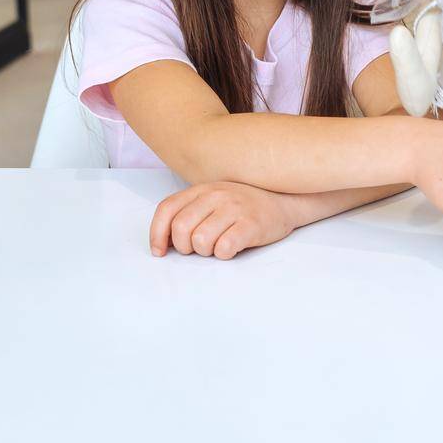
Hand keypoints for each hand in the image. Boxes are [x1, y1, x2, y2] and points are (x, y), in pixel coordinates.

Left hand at [150, 181, 297, 259]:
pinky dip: (225, 254)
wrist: (286, 201)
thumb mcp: (214, 200)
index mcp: (202, 189)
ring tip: (219, 245)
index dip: (157, 234)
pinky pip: (224, 248)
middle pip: (181, 230)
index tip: (160, 251)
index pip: (167, 210)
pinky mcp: (251, 224)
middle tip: (199, 248)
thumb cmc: (245, 206)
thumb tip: (163, 242)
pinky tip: (233, 247)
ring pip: (200, 242)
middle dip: (185, 247)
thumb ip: (190, 213)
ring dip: (207, 252)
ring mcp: (234, 208)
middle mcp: (216, 195)